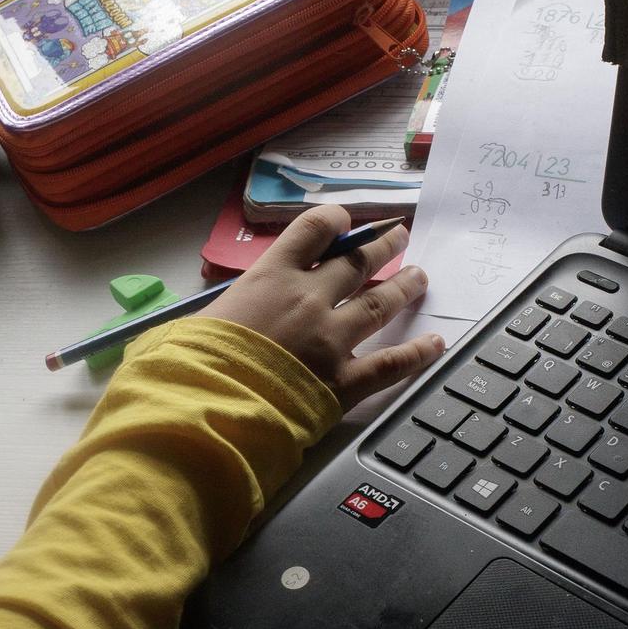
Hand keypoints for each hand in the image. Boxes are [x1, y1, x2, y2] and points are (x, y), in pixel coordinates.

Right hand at [197, 205, 443, 409]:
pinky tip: (435, 344)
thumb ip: (222, 310)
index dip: (334, 221)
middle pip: (357, 261)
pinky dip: (418, 353)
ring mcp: (331, 339)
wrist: (210, 407)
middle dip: (382, 245)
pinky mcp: (344, 381)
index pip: (313, 230)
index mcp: (270, 277)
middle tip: (400, 235)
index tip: (345, 221)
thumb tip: (218, 318)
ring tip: (420, 277)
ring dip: (404, 287)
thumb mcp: (197, 319)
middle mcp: (308, 299)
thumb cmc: (192, 362)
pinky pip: (391, 363)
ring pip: (379, 302)